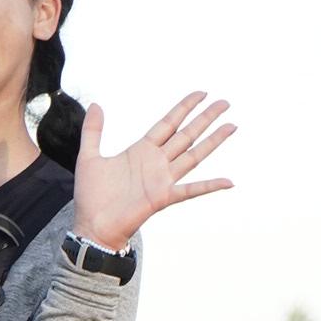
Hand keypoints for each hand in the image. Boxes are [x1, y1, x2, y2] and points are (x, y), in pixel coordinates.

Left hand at [73, 92, 235, 253]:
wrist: (91, 226)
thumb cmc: (90, 196)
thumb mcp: (89, 157)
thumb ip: (93, 131)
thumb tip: (96, 104)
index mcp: (141, 150)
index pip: (168, 123)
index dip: (185, 108)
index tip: (201, 94)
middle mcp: (156, 162)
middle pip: (186, 134)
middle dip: (205, 118)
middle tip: (225, 102)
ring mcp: (162, 179)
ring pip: (194, 155)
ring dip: (213, 141)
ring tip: (232, 126)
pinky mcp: (163, 197)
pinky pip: (191, 190)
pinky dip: (210, 186)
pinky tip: (229, 181)